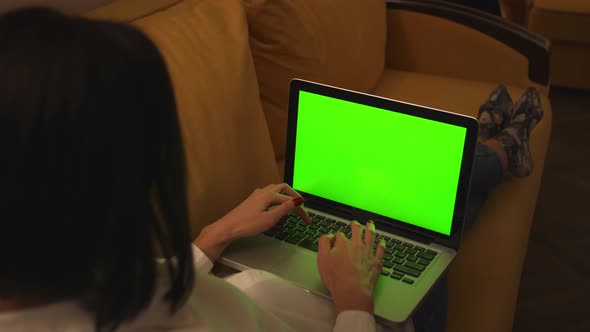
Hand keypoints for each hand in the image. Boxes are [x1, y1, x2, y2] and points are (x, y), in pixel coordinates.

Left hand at [194, 183, 310, 260]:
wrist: (227, 228)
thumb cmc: (246, 225)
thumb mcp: (269, 219)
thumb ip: (284, 209)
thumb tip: (297, 201)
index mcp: (268, 195)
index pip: (289, 199)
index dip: (300, 210)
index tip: (307, 219)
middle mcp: (263, 192)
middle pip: (283, 188)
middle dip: (294, 196)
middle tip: (302, 207)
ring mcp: (256, 195)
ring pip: (276, 190)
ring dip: (286, 196)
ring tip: (292, 205)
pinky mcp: (252, 201)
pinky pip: (269, 194)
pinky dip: (278, 198)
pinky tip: (277, 206)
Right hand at [317, 220, 384, 314]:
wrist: (352, 291)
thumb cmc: (337, 278)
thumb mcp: (322, 259)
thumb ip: (323, 243)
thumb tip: (328, 236)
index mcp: (343, 244)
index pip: (340, 235)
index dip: (336, 236)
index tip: (335, 240)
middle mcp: (357, 245)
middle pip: (357, 230)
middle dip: (355, 225)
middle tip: (355, 223)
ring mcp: (368, 252)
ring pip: (371, 235)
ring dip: (370, 228)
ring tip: (370, 224)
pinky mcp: (376, 261)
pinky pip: (381, 249)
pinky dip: (381, 243)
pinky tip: (382, 241)